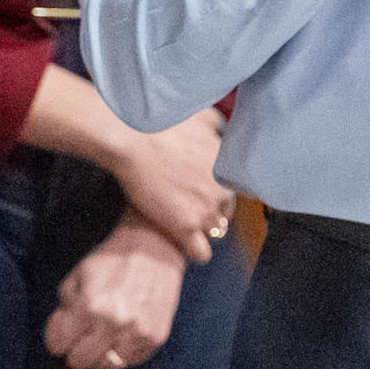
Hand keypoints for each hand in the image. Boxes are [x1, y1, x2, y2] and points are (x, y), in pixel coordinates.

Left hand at [45, 218, 191, 368]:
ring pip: (107, 367)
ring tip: (101, 340)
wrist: (154, 248)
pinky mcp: (156, 338)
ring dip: (100, 356)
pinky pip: (130, 361)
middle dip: (76, 351)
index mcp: (89, 306)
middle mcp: (113, 323)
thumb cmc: (112, 259)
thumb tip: (59, 337)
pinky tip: (121, 336)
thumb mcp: (77, 276)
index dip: (57, 341)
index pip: (59, 345)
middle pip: (81, 361)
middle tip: (80, 340)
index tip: (61, 337)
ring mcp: (137, 333)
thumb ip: (64, 308)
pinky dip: (122, 354)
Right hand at [109, 107, 232, 262]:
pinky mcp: (185, 227)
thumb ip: (217, 125)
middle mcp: (223, 190)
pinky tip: (185, 244)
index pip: (237, 191)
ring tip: (183, 223)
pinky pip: (201, 253)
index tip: (202, 190)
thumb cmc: (161, 123)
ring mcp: (205, 210)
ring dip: (202, 230)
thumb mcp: (200, 115)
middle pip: (226, 214)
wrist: (132, 138)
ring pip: (215, 233)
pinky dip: (195, 251)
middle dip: (211, 211)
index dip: (218, 192)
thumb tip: (222, 129)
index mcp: (228, 165)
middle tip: (187, 204)